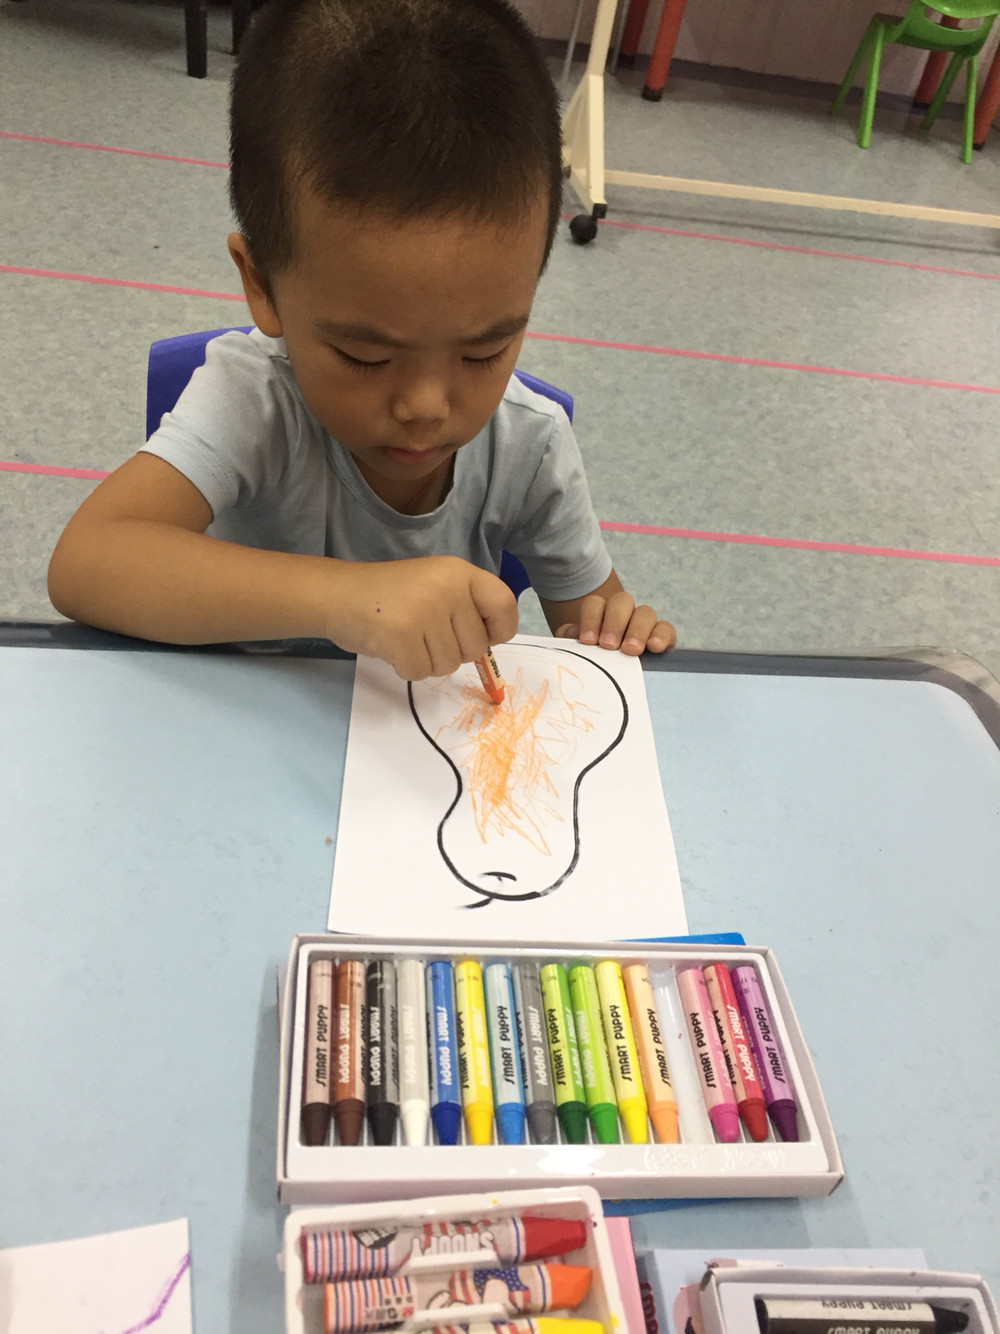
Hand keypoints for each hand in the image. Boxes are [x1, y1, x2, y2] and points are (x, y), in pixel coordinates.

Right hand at [327, 554, 517, 678]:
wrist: (338, 594)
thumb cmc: (390, 596)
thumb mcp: (435, 586)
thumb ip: (465, 609)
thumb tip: (489, 647)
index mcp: (460, 572)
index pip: (504, 605)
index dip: (498, 630)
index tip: (482, 636)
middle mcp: (447, 587)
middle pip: (476, 647)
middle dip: (452, 652)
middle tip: (424, 635)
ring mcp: (424, 610)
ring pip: (448, 665)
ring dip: (427, 661)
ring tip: (406, 637)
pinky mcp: (402, 635)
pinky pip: (420, 672)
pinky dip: (406, 668)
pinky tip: (392, 647)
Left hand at [554, 588, 674, 655]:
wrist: (614, 683)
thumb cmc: (594, 664)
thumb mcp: (579, 653)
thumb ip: (571, 640)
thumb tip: (570, 632)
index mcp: (600, 614)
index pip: (595, 604)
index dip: (591, 618)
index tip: (587, 640)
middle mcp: (623, 615)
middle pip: (622, 601)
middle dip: (614, 622)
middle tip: (608, 645)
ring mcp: (645, 624)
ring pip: (645, 612)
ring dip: (637, 630)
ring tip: (630, 650)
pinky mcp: (663, 638)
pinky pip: (666, 628)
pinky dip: (661, 635)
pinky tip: (654, 647)